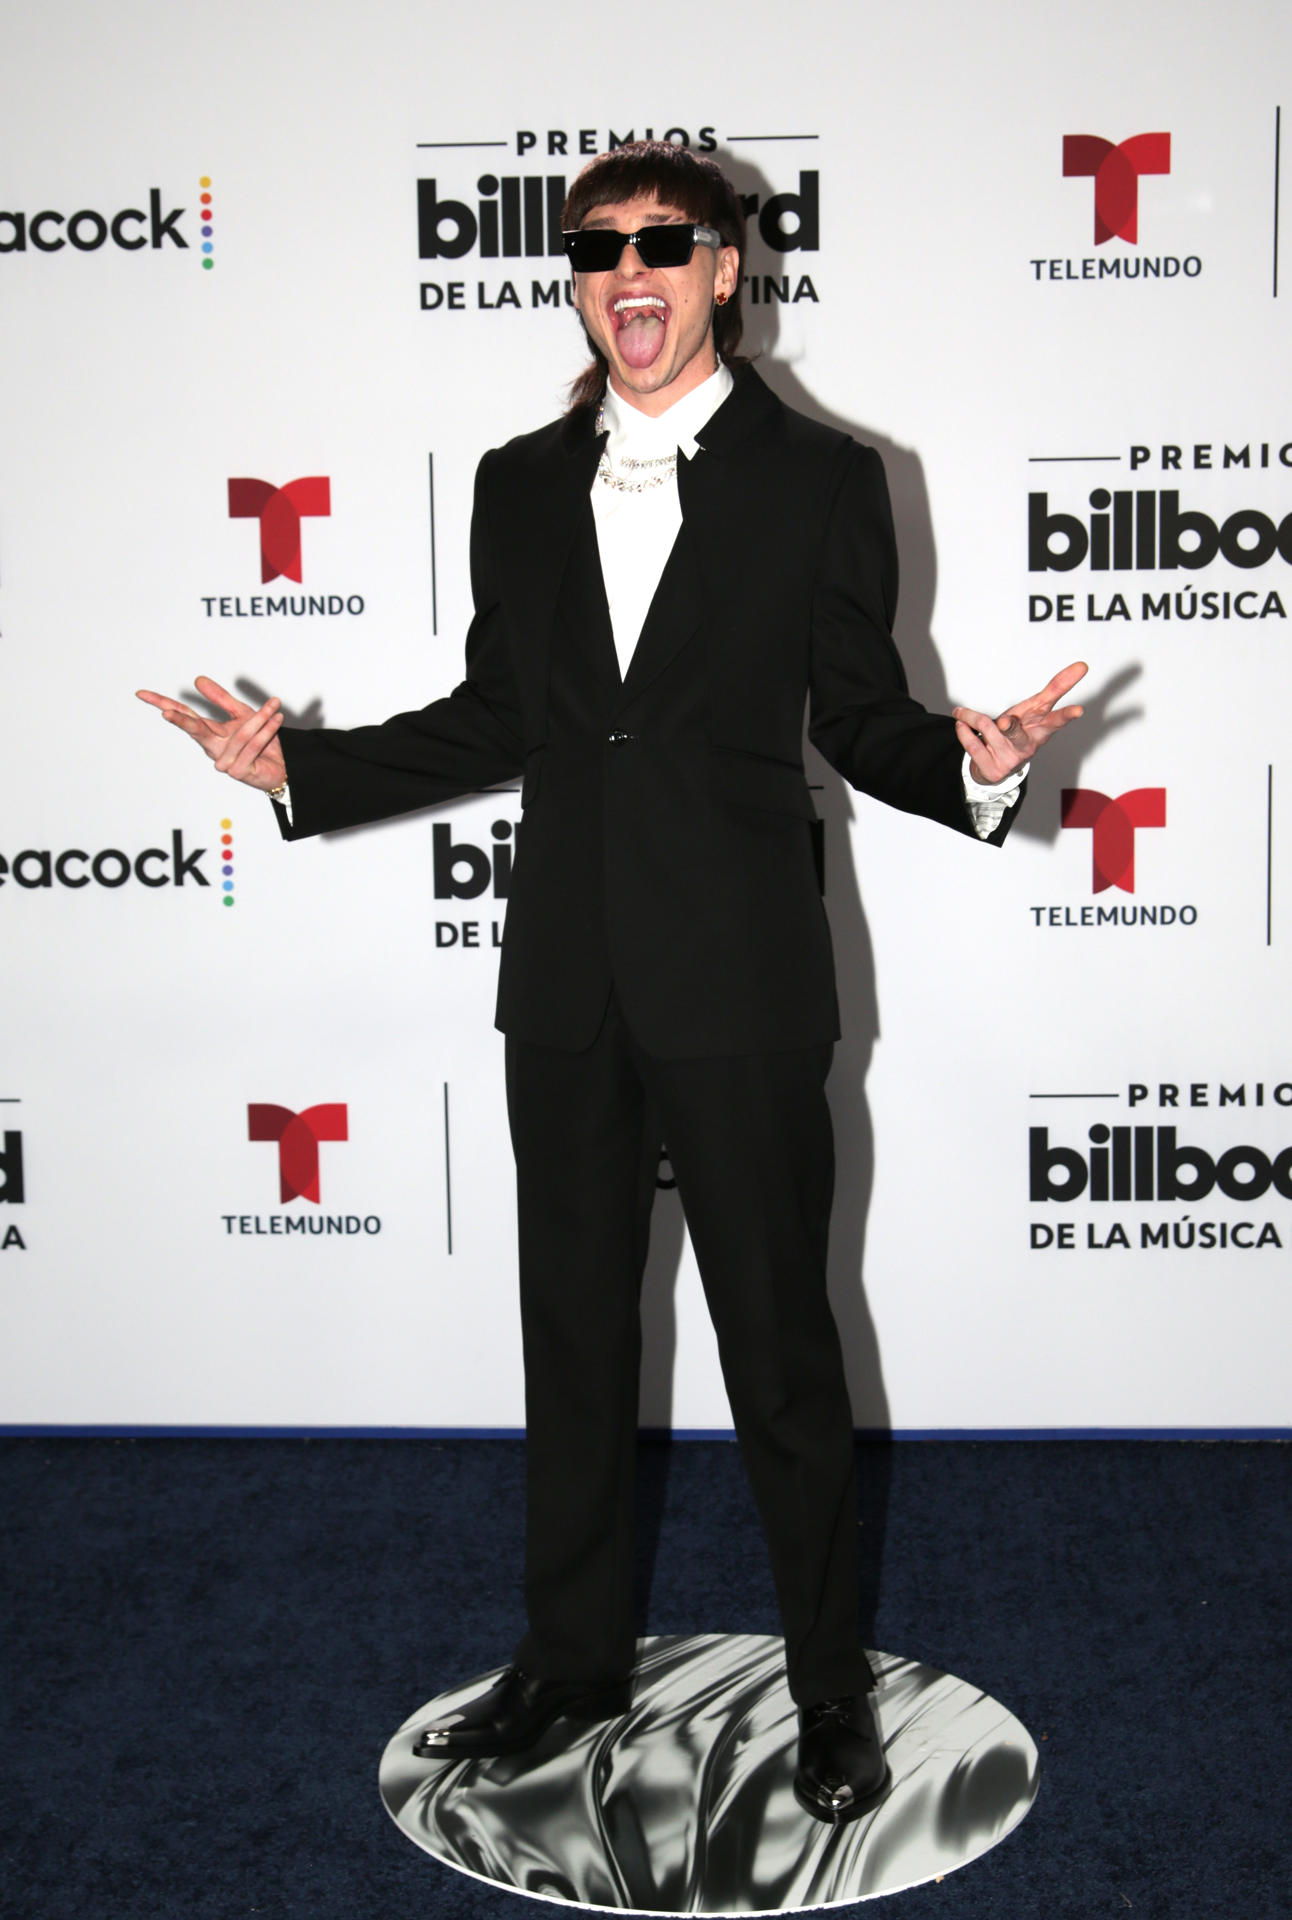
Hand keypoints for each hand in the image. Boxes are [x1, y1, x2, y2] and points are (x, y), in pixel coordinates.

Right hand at [135, 675, 286, 791]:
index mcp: (210, 733)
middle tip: (165, 712)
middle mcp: (213, 749)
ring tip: (274, 708)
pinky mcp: (240, 771)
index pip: (184, 715)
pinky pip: (252, 745)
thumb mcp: (242, 714)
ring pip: (239, 733)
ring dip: (260, 719)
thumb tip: (198, 680)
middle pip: (194, 729)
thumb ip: (221, 699)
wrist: (283, 765)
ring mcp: (224, 762)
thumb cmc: (261, 741)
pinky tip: (276, 719)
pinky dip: (267, 730)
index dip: (162, 704)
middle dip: (181, 720)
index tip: (142, 694)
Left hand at [954, 661, 1087, 785]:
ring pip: (987, 729)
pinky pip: (972, 744)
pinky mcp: (993, 769)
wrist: (1000, 765)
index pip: (1056, 720)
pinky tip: (961, 725)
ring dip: (970, 717)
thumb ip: (1057, 687)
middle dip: (1011, 727)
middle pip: (1019, 734)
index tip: (1079, 710)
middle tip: (1005, 722)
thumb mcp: (1037, 708)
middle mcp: (1027, 746)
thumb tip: (1082, 664)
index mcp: (1042, 730)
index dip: (1066, 715)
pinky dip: (963, 730)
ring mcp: (1010, 760)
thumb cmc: (1022, 729)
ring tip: (962, 713)